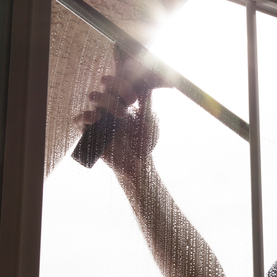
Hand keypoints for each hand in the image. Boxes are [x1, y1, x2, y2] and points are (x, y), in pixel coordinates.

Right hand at [74, 51, 165, 174]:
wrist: (138, 164)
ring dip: (107, 101)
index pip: (120, 78)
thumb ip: (147, 102)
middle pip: (107, 83)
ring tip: (122, 115)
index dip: (121, 67)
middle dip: (117, 85)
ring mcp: (99, 116)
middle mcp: (110, 103)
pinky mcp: (90, 131)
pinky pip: (80, 119)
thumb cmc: (144, 142)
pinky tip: (95, 118)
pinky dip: (86, 116)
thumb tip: (148, 82)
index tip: (130, 66)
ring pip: (94, 97)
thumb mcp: (150, 120)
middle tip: (131, 98)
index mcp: (125, 98)